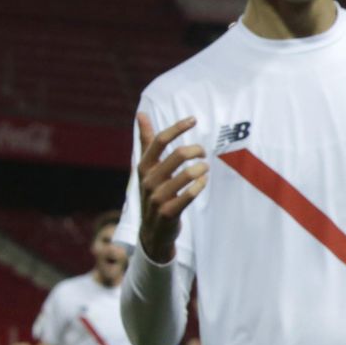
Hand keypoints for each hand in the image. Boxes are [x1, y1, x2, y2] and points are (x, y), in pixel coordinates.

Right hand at [135, 113, 208, 263]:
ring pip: (188, 174)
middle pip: (178, 154)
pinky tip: (203, 182)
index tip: (193, 120)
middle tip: (203, 153)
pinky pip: (190, 194)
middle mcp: (147, 180)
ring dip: (201, 168)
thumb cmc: (153, 192)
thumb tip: (141, 113)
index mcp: (143, 166)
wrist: (151, 231)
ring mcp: (157, 197)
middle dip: (196, 150)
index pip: (159, 140)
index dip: (177, 127)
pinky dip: (200, 185)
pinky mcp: (168, 212)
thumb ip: (146, 141)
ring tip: (204, 169)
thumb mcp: (147, 167)